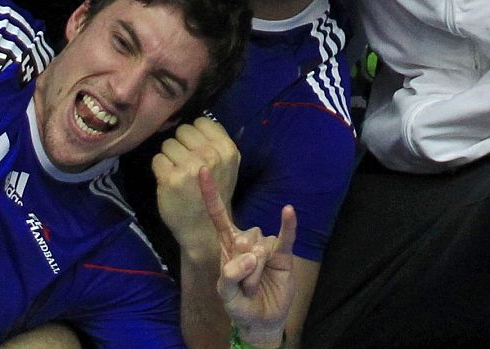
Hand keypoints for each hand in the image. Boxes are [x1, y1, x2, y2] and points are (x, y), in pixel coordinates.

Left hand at [152, 116, 240, 258]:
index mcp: (227, 149)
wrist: (204, 229)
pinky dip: (160, 170)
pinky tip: (170, 183)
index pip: (200, 122)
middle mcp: (210, 155)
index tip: (197, 152)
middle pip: (182, 131)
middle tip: (188, 166)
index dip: (194, 136)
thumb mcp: (225, 165)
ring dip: (169, 158)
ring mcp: (190, 167)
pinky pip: (157, 159)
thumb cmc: (212, 194)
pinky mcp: (171, 178)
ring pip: (167, 144)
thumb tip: (192, 121)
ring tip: (180, 176)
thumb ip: (212, 142)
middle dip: (181, 145)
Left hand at [204, 169, 294, 348]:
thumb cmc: (239, 303)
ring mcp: (266, 246)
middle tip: (244, 288)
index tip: (202, 170)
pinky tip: (288, 211)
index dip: (210, 194)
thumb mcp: (225, 293)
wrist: (261, 320)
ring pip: (260, 250)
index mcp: (227, 243)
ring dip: (256, 274)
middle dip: (243, 269)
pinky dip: (288, 225)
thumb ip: (230, 275)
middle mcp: (246, 240)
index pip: (218, 214)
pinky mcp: (284, 256)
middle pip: (242, 240)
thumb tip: (251, 255)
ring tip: (255, 288)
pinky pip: (285, 237)